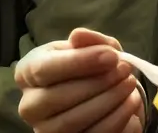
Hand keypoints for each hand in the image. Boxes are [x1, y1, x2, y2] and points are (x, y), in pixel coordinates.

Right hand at [16, 29, 144, 132]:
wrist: (93, 94)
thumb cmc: (85, 66)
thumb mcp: (88, 47)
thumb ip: (87, 40)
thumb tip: (79, 35)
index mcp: (27, 73)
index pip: (44, 69)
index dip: (80, 62)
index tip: (112, 56)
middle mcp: (30, 105)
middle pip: (58, 98)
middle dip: (98, 83)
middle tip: (126, 70)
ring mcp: (45, 130)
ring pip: (73, 121)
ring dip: (109, 102)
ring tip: (130, 85)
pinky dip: (116, 120)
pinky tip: (130, 104)